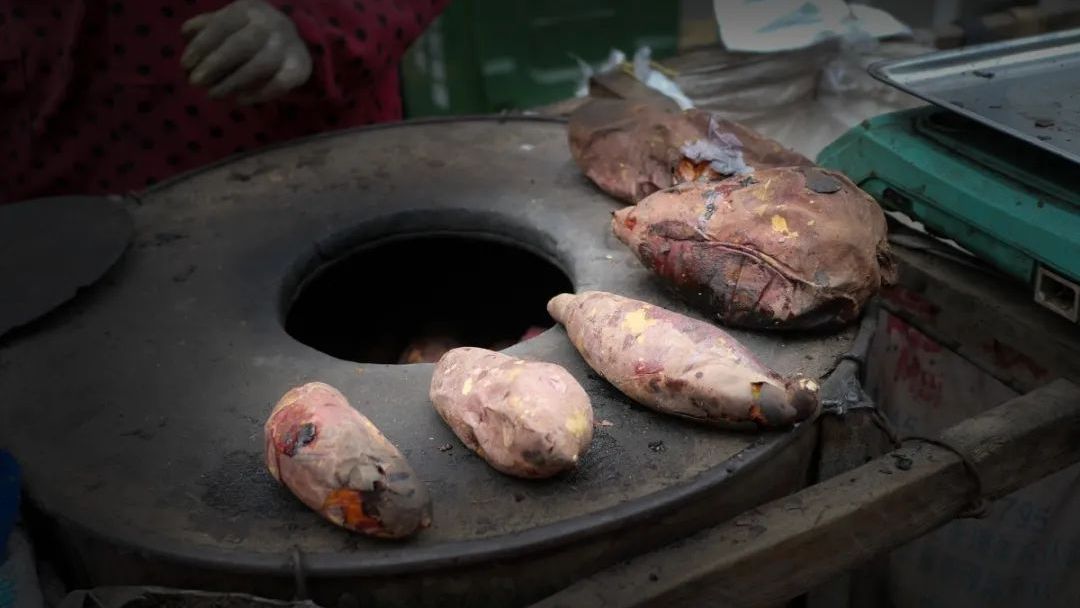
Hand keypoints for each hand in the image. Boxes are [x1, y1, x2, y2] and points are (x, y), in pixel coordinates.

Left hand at [181, 0, 311, 103]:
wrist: (295, 39)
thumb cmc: (251, 31)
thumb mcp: (230, 21)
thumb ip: (206, 26)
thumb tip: (186, 34)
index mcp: (250, 9)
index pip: (222, 25)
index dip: (202, 45)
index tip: (185, 65)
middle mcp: (271, 24)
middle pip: (242, 45)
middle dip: (216, 65)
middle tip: (195, 83)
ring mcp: (288, 46)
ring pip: (260, 65)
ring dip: (233, 83)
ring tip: (213, 95)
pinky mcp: (300, 67)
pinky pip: (280, 83)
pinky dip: (259, 94)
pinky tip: (239, 101)